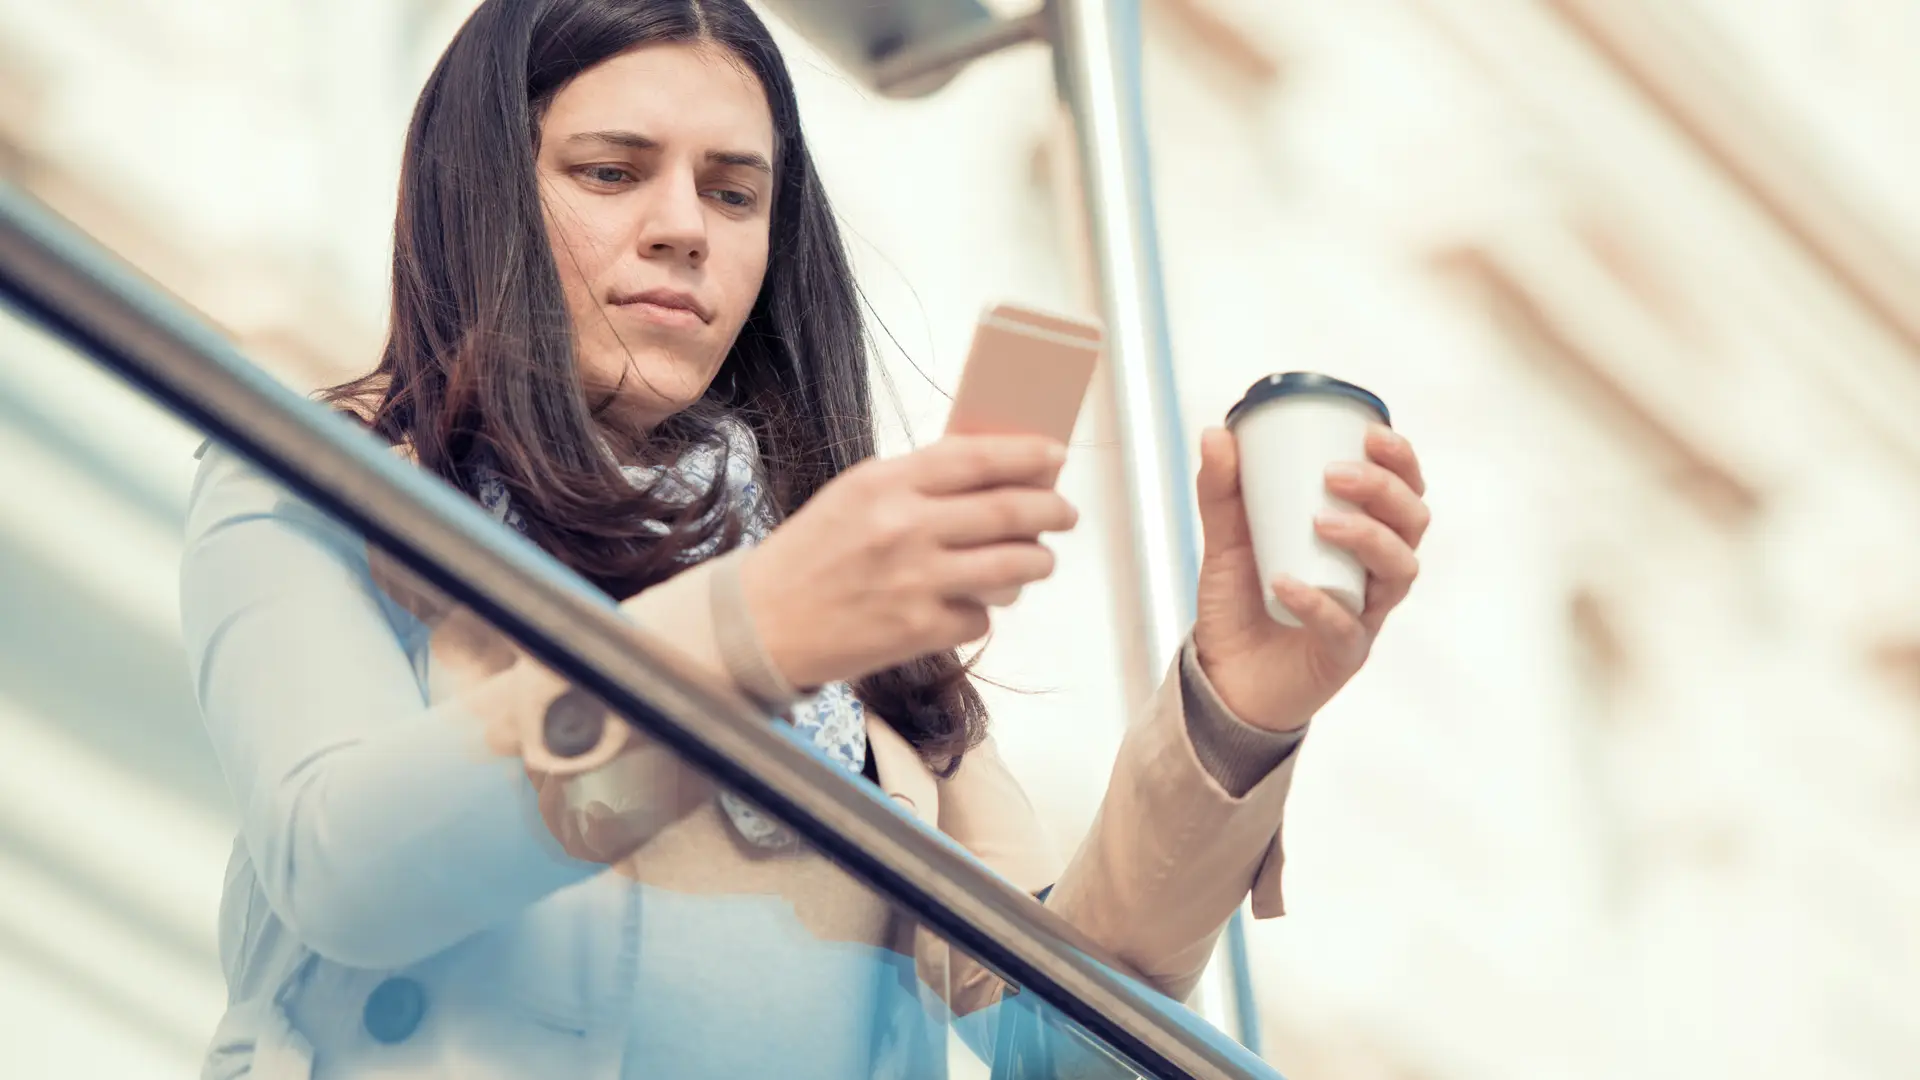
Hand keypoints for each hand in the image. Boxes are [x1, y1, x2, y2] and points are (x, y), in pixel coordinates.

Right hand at [739, 435, 1078, 687]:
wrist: (760, 623)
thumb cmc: (811, 554)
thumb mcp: (855, 495)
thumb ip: (918, 481)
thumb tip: (994, 472)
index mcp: (885, 484)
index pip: (976, 458)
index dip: (1027, 455)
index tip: (1056, 455)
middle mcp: (904, 528)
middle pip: (1008, 511)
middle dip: (1052, 511)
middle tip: (1066, 513)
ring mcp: (916, 582)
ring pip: (1013, 566)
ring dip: (1037, 562)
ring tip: (1037, 560)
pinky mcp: (920, 630)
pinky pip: (981, 615)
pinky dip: (982, 609)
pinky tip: (965, 604)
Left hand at [1191, 424, 1428, 731]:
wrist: (1223, 677)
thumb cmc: (1240, 603)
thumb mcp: (1225, 539)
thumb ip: (1221, 491)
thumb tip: (1216, 434)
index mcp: (1361, 537)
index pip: (1404, 492)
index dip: (1402, 462)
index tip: (1372, 433)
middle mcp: (1375, 574)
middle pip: (1412, 525)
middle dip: (1385, 491)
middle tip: (1336, 475)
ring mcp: (1365, 614)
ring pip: (1399, 571)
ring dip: (1368, 538)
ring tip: (1321, 523)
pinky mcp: (1344, 655)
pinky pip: (1346, 627)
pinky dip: (1318, 603)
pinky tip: (1286, 583)